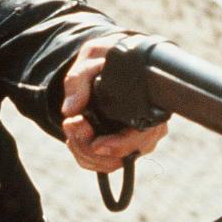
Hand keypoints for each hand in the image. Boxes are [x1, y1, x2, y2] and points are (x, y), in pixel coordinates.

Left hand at [61, 35, 167, 173]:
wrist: (109, 60)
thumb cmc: (107, 57)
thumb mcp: (91, 57)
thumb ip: (79, 79)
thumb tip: (71, 109)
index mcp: (150, 104)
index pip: (142, 138)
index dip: (119, 147)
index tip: (95, 143)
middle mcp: (148, 126)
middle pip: (122, 158)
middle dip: (89, 148)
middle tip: (72, 123)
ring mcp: (135, 139)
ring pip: (110, 164)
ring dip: (83, 150)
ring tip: (71, 124)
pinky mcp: (120, 146)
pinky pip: (102, 163)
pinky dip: (83, 153)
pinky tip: (76, 133)